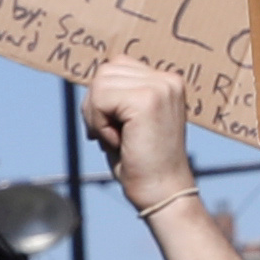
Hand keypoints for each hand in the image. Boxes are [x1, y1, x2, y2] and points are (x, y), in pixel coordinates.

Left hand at [82, 58, 197, 202]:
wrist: (162, 192)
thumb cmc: (142, 163)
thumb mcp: (129, 121)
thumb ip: (118, 95)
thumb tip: (91, 81)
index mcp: (167, 82)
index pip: (116, 67)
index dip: (104, 98)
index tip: (114, 129)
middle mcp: (168, 79)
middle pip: (105, 71)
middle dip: (96, 106)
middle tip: (111, 136)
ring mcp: (160, 87)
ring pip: (100, 83)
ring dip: (96, 116)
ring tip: (115, 139)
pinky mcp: (147, 100)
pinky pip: (100, 99)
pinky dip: (98, 124)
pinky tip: (116, 142)